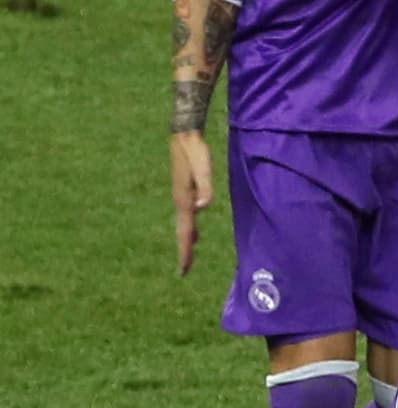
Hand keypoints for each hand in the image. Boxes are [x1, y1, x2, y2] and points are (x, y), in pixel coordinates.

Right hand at [171, 131, 212, 274]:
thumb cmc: (196, 150)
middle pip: (183, 232)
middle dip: (184, 251)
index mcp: (184, 200)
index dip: (185, 250)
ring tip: (188, 258)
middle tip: (184, 271)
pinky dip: (189, 230)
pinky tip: (195, 235)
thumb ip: (205, 186)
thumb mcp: (203, 166)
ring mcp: (182, 197)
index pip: (185, 231)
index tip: (183, 268)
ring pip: (184, 226)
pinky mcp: (184, 192)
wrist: (185, 134)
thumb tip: (202, 206)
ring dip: (186, 242)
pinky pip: (187, 218)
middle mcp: (181, 201)